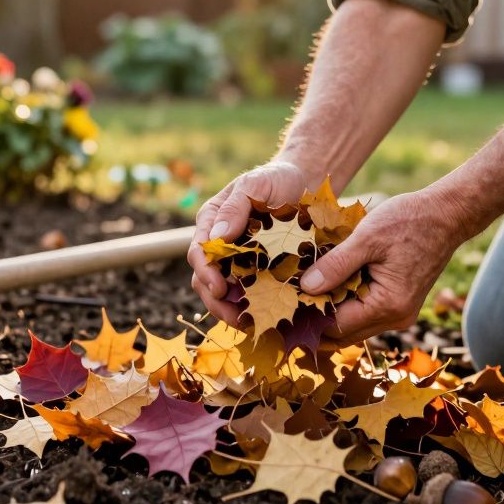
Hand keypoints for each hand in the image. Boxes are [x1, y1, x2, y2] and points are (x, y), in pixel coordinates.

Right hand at [188, 162, 310, 324]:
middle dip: (216, 302)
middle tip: (236, 317)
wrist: (304, 183)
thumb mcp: (254, 185)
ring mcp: (238, 260)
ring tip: (251, 323)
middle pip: (205, 280)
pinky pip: (250, 293)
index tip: (220, 289)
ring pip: (225, 292)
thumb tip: (217, 238)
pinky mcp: (259, 271)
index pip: (199, 253)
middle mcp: (220, 245)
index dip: (206, 274)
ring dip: (233, 310)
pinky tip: (268, 316)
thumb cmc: (275, 179)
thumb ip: (233, 208)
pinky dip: (254, 306)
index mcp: (211, 223)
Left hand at [299, 190, 463, 344]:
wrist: (447, 214)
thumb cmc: (409, 221)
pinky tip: (326, 287)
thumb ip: (336, 265)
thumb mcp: (367, 238)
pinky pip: (364, 313)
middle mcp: (396, 318)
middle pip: (344, 333)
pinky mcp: (399, 303)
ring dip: (329, 313)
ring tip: (300, 294)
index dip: (307, 317)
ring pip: (353, 326)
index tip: (282, 302)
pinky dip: (344, 304)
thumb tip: (305, 288)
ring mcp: (399, 313)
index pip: (337, 326)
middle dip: (315, 321)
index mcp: (388, 306)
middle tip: (285, 303)